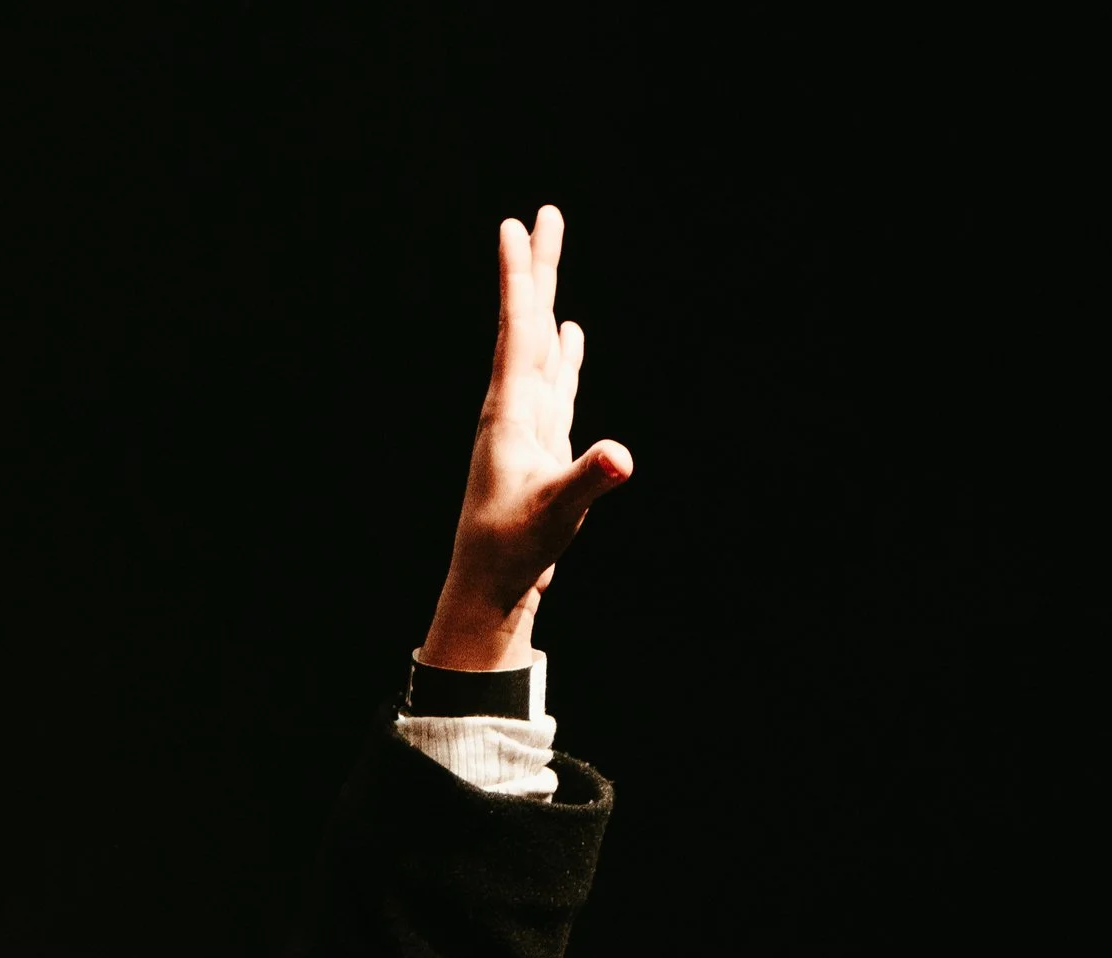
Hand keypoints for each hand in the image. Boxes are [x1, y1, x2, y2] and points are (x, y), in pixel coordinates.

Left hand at [422, 205, 632, 672]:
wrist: (491, 590)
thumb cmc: (515, 551)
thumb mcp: (555, 513)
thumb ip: (588, 479)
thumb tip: (620, 457)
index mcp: (510, 412)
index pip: (518, 329)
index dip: (519, 276)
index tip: (515, 225)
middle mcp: (515, 408)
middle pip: (529, 323)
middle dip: (539, 268)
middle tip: (544, 214)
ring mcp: (528, 426)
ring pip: (541, 348)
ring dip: (548, 304)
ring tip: (551, 262)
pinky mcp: (541, 447)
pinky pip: (555, 385)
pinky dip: (563, 356)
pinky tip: (569, 336)